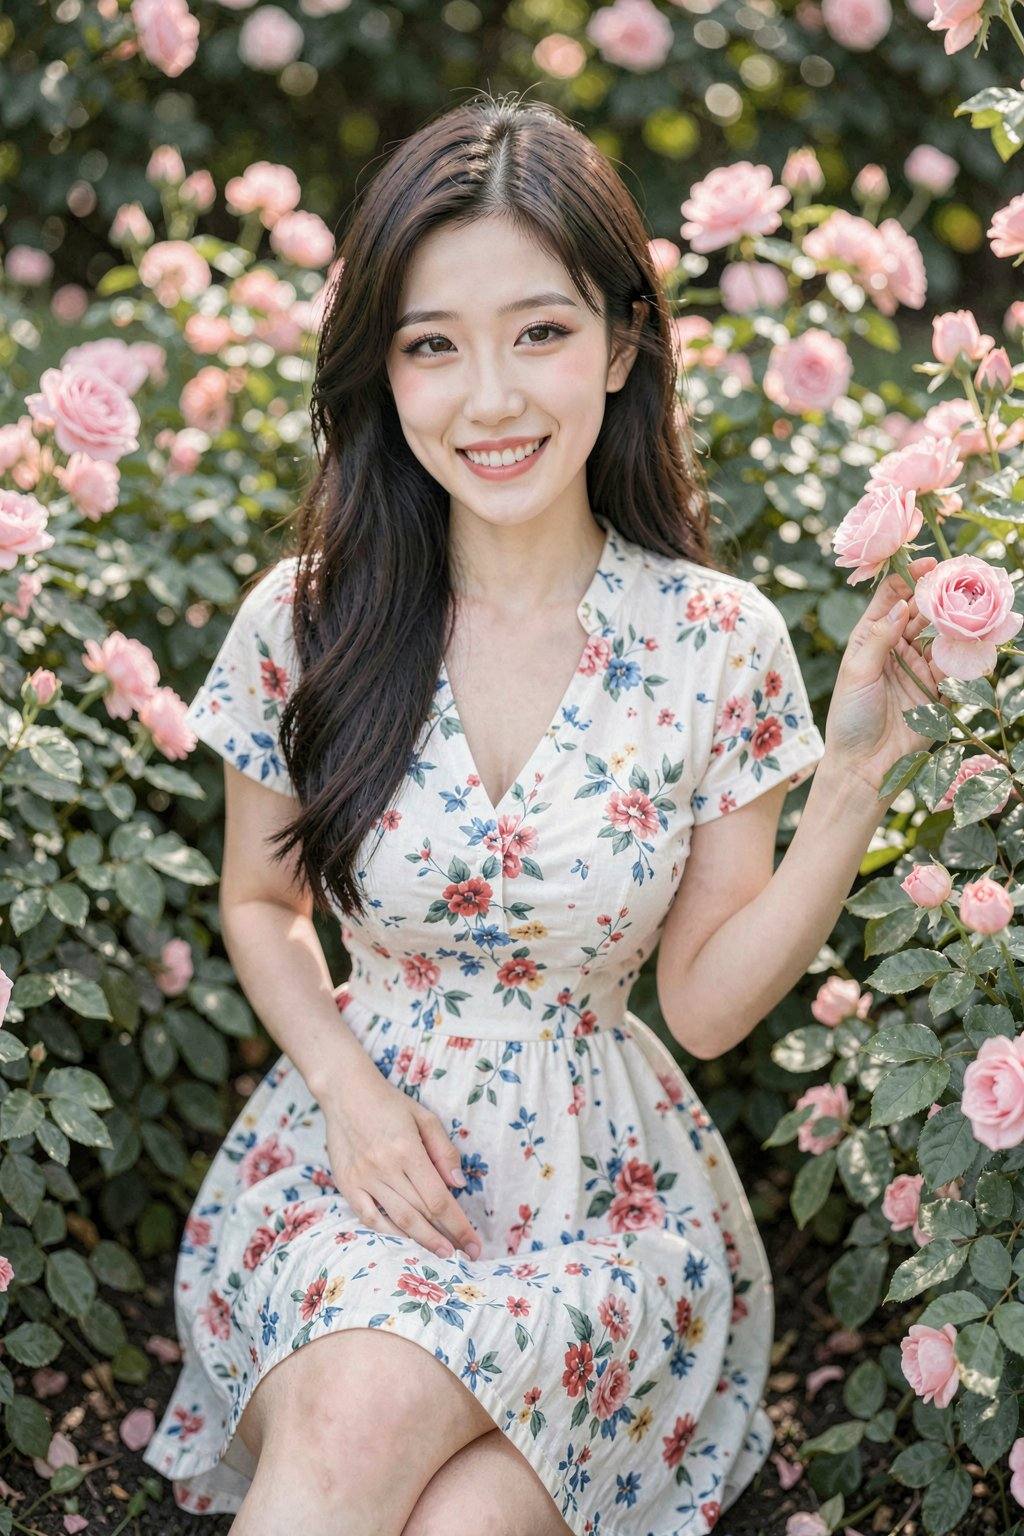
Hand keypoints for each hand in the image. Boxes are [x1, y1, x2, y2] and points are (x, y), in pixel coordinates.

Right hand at [320, 1061, 482, 1261]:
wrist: (345, 1092)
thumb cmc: (390, 1103)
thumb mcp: (424, 1117)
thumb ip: (443, 1150)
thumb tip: (459, 1185)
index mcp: (408, 1150)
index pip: (439, 1198)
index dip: (459, 1225)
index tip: (474, 1244)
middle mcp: (385, 1167)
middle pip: (421, 1213)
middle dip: (447, 1237)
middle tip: (465, 1256)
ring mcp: (363, 1178)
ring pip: (397, 1218)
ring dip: (422, 1241)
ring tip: (442, 1255)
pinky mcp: (346, 1183)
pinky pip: (368, 1217)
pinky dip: (388, 1231)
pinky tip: (404, 1241)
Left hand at [824, 554, 948, 794]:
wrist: (865, 765)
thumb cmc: (850, 717)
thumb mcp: (856, 672)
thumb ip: (879, 638)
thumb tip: (901, 605)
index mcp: (869, 639)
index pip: (890, 600)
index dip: (907, 579)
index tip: (928, 564)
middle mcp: (894, 648)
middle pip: (920, 613)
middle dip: (937, 595)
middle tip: (959, 579)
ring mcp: (917, 667)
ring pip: (939, 635)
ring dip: (953, 620)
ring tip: (969, 604)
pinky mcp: (936, 689)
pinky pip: (953, 665)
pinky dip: (963, 651)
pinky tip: (973, 638)